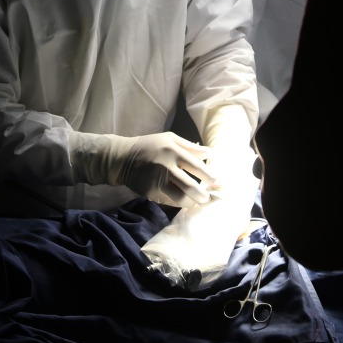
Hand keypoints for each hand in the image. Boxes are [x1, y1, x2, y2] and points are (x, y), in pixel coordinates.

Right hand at [71, 132, 216, 206]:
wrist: (122, 158)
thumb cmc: (150, 146)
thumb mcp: (169, 139)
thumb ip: (190, 147)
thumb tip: (210, 153)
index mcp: (173, 151)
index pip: (196, 166)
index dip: (210, 176)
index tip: (219, 183)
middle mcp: (165, 166)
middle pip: (190, 186)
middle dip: (203, 195)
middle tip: (210, 198)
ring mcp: (157, 181)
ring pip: (180, 197)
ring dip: (192, 202)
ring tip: (199, 203)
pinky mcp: (150, 191)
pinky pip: (168, 200)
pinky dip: (178, 203)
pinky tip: (185, 202)